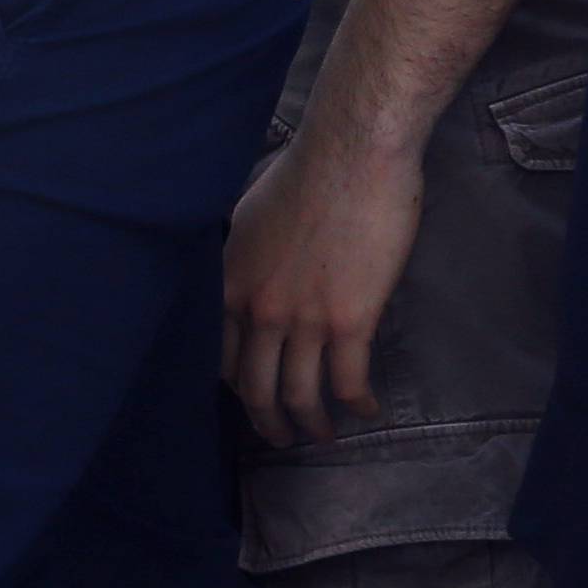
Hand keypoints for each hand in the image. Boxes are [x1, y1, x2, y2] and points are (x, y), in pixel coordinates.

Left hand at [221, 132, 421, 446]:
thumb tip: (250, 275)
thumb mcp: (254, 213)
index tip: (251, 397)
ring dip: (312, 425)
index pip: (220, 357)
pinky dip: (357, 404)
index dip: (235, 387)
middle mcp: (259, 308)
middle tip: (282, 437)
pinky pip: (348, 382)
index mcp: (232, 280)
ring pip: (300, 396)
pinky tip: (366, 409)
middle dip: (268, 422)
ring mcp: (304, 318)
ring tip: (323, 435)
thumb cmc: (309, 169)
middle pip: (256, 389)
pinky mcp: (349, 320)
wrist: (355, 150)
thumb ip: (247, 255)